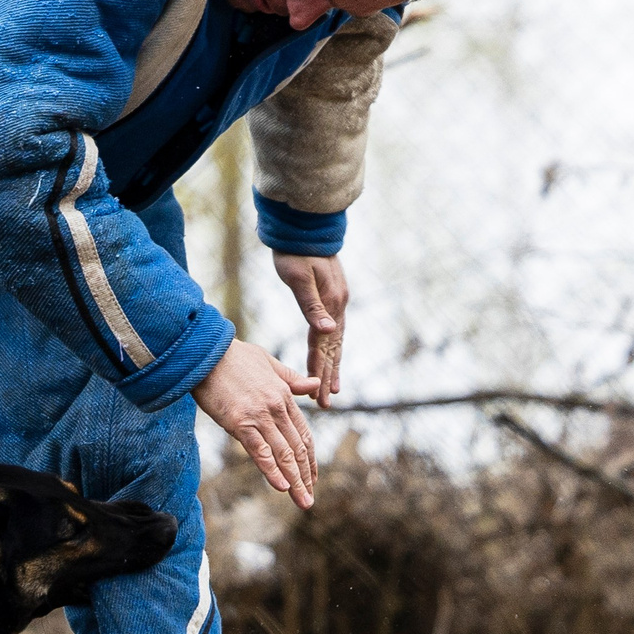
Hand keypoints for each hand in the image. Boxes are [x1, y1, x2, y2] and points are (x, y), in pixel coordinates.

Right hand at [194, 339, 320, 509]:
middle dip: (305, 477)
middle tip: (309, 500)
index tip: (312, 478)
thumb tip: (313, 386)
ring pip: (283, 454)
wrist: (206, 350)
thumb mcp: (268, 362)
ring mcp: (260, 416)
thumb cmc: (233, 355)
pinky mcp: (240, 422)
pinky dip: (272, 470)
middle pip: (297, 449)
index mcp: (284, 396)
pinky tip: (282, 487)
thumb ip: (291, 378)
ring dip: (295, 481)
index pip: (303, 435)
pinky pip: (260, 451)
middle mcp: (277, 409)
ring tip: (303, 501)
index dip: (309, 460)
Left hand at [272, 253, 347, 407]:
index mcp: (331, 305)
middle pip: (333, 349)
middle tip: (324, 405)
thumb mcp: (299, 277)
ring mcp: (337, 303)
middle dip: (328, 378)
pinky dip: (332, 350)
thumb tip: (326, 329)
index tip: (320, 396)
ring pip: (335, 343)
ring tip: (332, 391)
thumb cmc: (295, 252)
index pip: (325, 346)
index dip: (321, 372)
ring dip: (332, 367)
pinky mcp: (332, 299)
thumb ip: (312, 304)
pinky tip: (330, 359)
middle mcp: (338, 307)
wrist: (304, 229)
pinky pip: (333, 332)